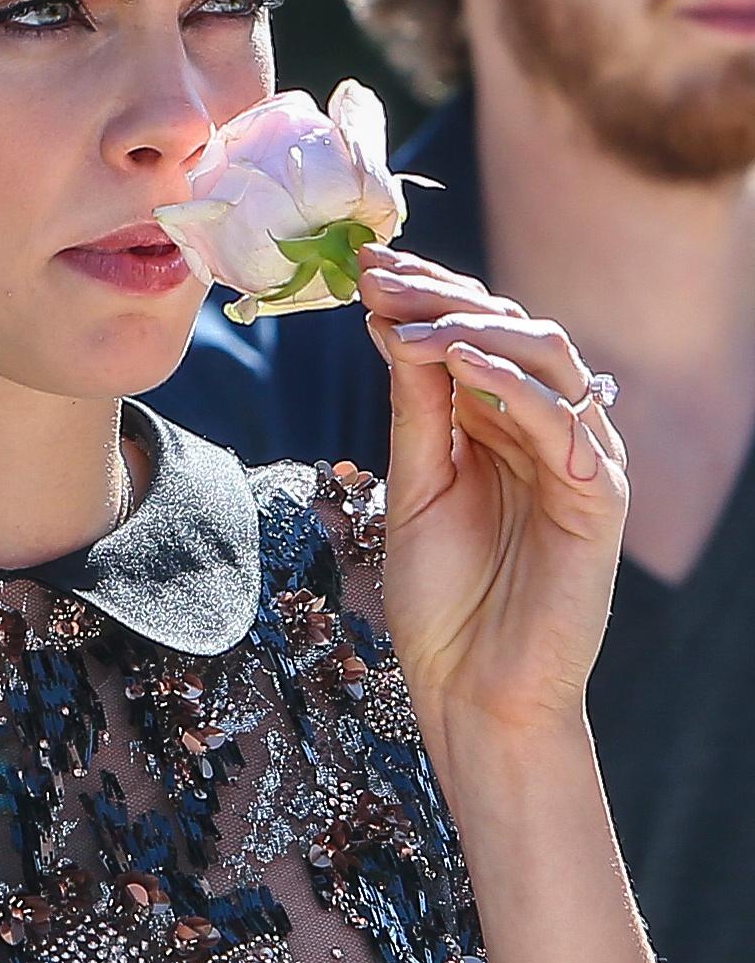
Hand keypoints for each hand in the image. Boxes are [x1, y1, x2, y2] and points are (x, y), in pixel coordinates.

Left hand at [358, 244, 627, 769]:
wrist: (472, 694)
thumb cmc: (443, 600)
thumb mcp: (413, 484)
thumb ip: (413, 406)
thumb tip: (390, 319)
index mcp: (502, 421)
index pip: (473, 330)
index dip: (423, 293)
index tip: (362, 267)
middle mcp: (547, 428)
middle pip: (509, 329)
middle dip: (441, 296)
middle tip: (378, 276)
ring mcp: (580, 458)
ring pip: (546, 357)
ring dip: (473, 328)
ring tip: (406, 322)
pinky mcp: (600, 498)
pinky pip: (565, 422)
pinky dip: (512, 384)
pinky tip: (458, 362)